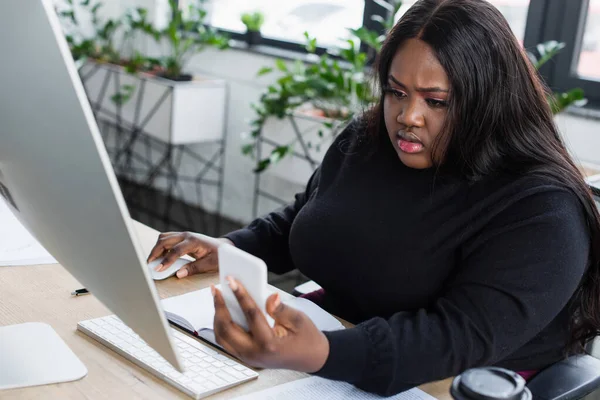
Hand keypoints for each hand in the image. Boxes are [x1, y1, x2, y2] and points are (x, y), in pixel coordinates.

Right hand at [147, 231, 232, 277]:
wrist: (223, 246)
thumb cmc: (218, 255)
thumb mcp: (210, 264)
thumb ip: (194, 268)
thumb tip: (178, 274)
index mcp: (194, 241)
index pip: (176, 250)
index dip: (166, 260)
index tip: (158, 269)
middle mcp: (187, 235)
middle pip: (165, 240)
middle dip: (155, 252)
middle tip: (148, 265)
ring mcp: (183, 235)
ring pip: (164, 238)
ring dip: (156, 249)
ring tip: (152, 262)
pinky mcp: (181, 237)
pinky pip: (167, 239)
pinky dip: (160, 247)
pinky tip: (159, 258)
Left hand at [211, 277, 329, 372]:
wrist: (311, 359)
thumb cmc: (306, 339)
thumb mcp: (299, 320)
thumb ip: (281, 309)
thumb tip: (270, 297)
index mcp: (269, 344)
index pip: (251, 315)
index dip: (240, 295)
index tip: (231, 280)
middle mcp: (255, 353)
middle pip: (227, 329)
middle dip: (219, 307)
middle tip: (216, 289)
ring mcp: (248, 357)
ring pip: (222, 337)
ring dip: (217, 316)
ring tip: (217, 298)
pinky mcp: (246, 356)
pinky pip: (226, 341)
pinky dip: (222, 325)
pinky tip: (223, 311)